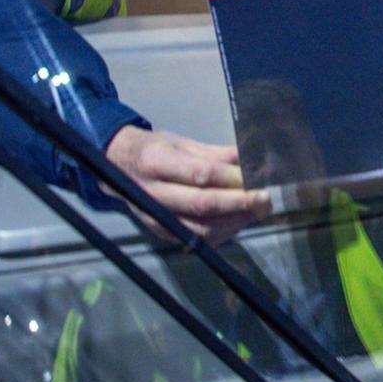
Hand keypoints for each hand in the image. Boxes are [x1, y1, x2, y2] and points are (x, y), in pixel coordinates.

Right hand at [104, 126, 267, 242]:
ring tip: (257, 211)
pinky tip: (238, 223)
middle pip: (202, 204)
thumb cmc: (153, 151)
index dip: (232, 179)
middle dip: (239, 203)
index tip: (258, 178)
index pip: (200, 174)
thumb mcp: (182, 142)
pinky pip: (195, 239)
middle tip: (265, 199)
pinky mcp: (160, 232)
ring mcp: (155, 216)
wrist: (118, 166)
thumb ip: (216, 154)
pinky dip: (221, 234)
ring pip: (200, 228)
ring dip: (234, 222)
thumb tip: (250, 159)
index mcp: (157, 162)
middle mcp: (153, 193)